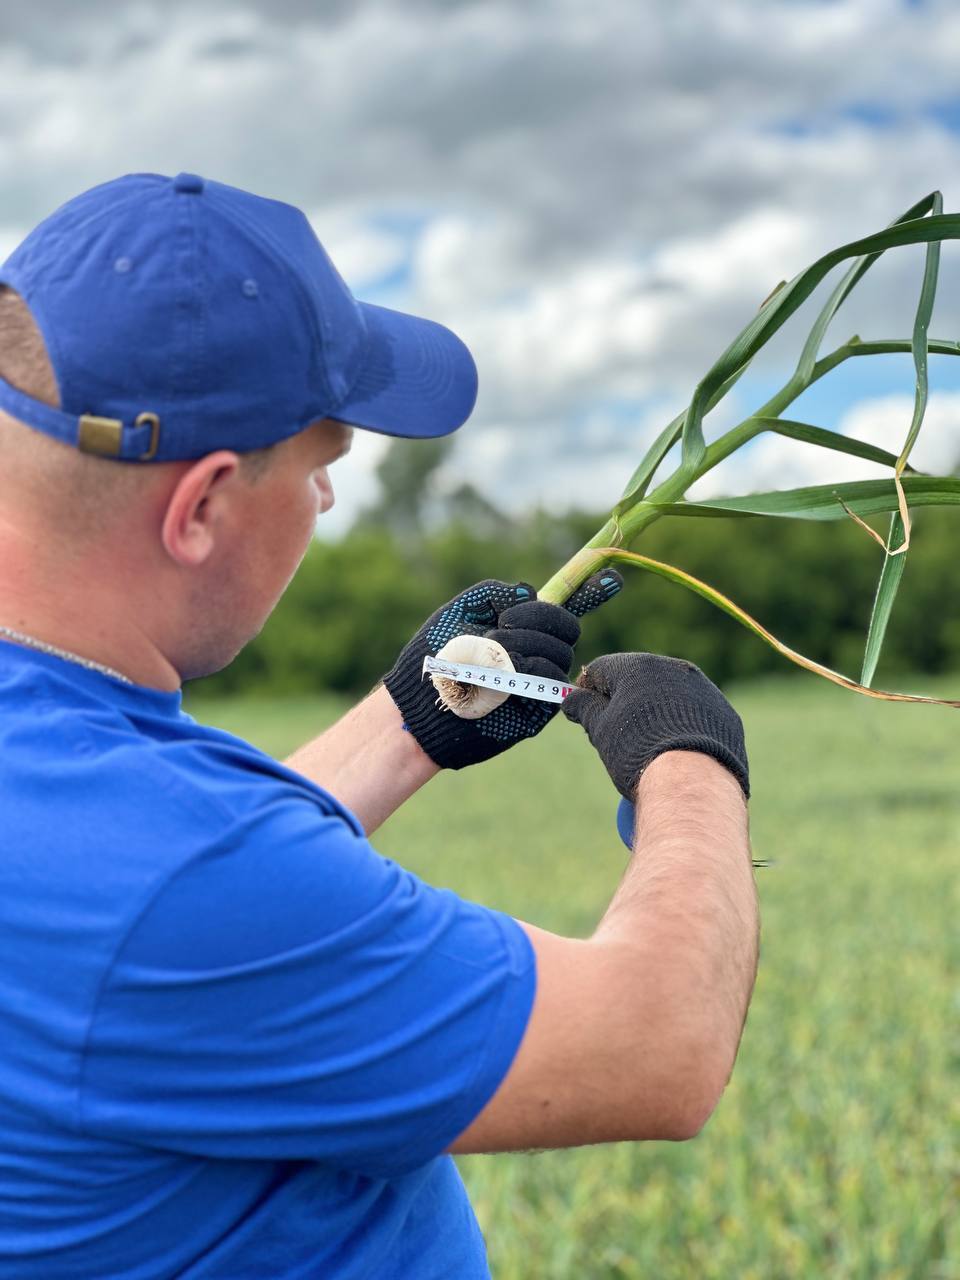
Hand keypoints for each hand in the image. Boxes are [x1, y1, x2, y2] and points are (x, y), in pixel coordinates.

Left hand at [384, 574, 622, 768]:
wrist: (420, 702)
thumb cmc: (435, 654)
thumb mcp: (462, 609)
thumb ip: (497, 592)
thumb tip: (531, 593)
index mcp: (520, 626)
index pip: (563, 608)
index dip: (591, 592)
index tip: (613, 579)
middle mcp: (535, 652)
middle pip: (567, 627)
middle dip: (540, 618)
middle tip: (502, 625)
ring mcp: (537, 681)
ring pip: (561, 652)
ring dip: (525, 643)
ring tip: (490, 653)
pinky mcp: (537, 710)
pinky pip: (553, 680)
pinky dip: (531, 668)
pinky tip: (503, 673)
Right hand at [562, 652, 749, 800]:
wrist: (692, 783)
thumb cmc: (637, 752)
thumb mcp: (600, 730)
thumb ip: (583, 707)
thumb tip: (571, 698)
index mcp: (638, 666)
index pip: (601, 670)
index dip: (588, 691)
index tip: (586, 714)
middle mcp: (675, 669)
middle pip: (639, 680)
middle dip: (625, 702)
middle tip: (617, 735)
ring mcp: (705, 690)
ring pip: (671, 697)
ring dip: (657, 714)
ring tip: (651, 748)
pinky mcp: (726, 714)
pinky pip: (698, 715)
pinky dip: (686, 729)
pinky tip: (680, 755)